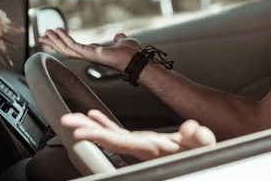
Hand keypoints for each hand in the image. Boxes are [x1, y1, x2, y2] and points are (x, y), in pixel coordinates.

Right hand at [39, 29, 138, 69]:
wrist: (135, 59)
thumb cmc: (131, 53)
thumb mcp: (122, 42)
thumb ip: (118, 39)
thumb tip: (118, 37)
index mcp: (94, 52)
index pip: (74, 48)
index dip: (63, 43)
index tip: (53, 37)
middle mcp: (88, 56)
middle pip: (65, 50)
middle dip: (53, 43)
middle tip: (42, 36)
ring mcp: (88, 56)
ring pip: (66, 49)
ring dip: (55, 40)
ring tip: (46, 32)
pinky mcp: (89, 54)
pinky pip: (73, 46)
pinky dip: (64, 38)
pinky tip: (58, 31)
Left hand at [61, 110, 215, 161]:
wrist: (202, 156)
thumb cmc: (201, 152)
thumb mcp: (204, 143)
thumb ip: (198, 136)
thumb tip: (190, 127)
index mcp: (151, 148)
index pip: (120, 141)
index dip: (99, 135)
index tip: (81, 132)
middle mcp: (140, 147)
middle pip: (108, 139)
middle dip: (87, 130)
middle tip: (66, 122)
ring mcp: (138, 144)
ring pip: (109, 134)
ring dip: (91, 125)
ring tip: (73, 117)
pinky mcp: (140, 140)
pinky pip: (117, 130)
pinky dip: (104, 121)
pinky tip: (93, 114)